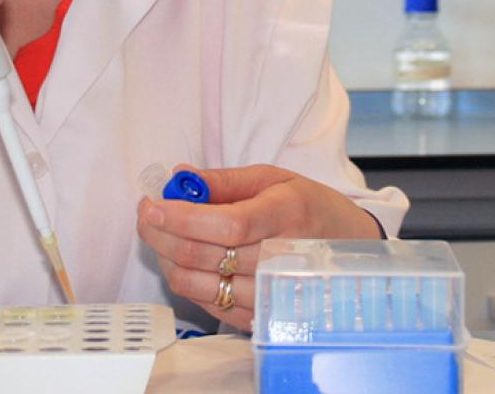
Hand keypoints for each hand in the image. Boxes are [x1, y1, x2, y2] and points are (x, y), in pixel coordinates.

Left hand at [136, 164, 382, 330]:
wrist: (347, 247)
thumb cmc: (308, 207)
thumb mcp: (274, 179)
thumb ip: (224, 180)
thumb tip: (179, 177)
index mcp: (288, 215)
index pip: (228, 225)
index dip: (183, 218)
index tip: (153, 205)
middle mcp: (281, 258)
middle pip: (206, 256)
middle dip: (162, 234)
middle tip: (147, 214)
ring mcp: (270, 293)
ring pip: (197, 284)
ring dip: (167, 257)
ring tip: (163, 235)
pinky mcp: (259, 316)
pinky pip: (205, 303)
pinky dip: (184, 279)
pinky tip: (183, 258)